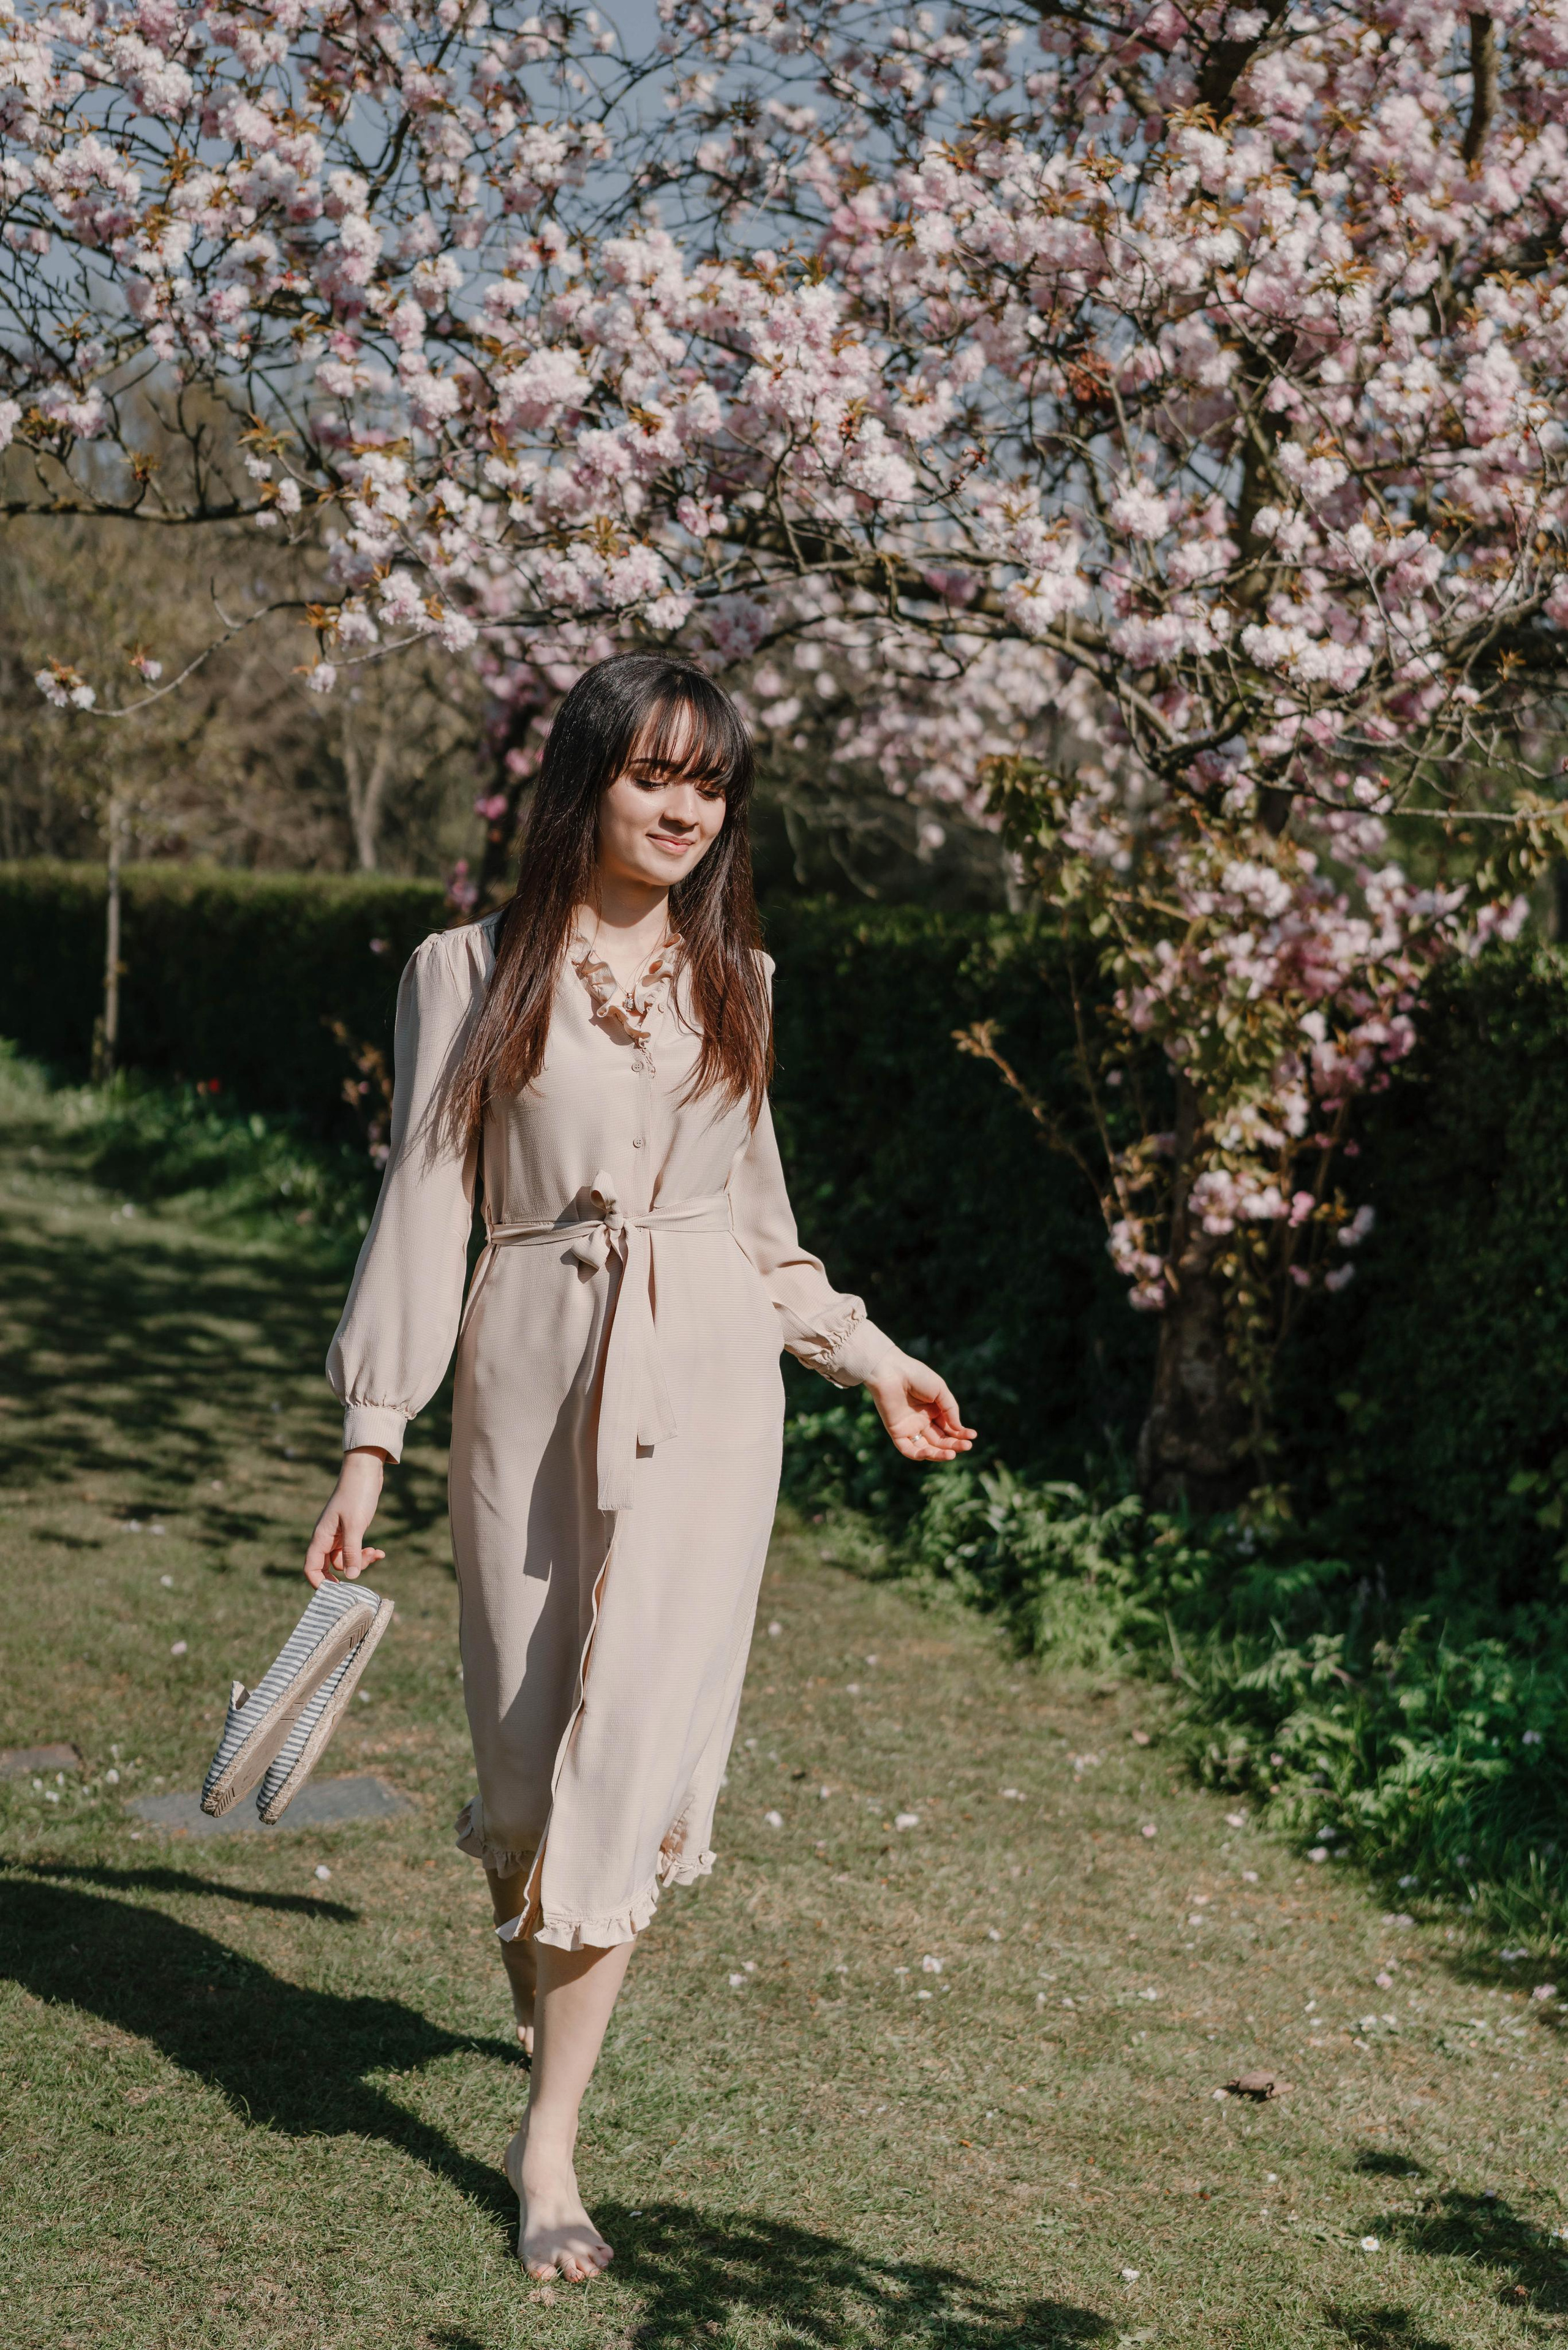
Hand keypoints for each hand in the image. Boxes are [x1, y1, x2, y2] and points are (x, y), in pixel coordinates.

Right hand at [304, 1447, 389, 1585]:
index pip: (311, 1567)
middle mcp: (327, 1538)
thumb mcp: (355, 1525)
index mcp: (321, 1537)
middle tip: (365, 1564)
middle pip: (331, 1566)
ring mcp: (339, 1535)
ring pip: (345, 1559)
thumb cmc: (357, 1494)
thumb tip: (351, 1577)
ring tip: (376, 1552)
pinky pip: (354, 1549)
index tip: (338, 1590)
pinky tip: (380, 1551)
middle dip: (349, 1570)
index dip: (320, 1582)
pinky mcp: (351, 1530)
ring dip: (361, 1560)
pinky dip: (365, 1552)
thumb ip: (352, 1551)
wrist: (366, 1471)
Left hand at [866, 1352, 975, 1463]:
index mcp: (933, 1410)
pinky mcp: (896, 1432)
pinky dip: (919, 1454)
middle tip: (967, 1446)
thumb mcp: (940, 1390)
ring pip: (926, 1448)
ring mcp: (909, 1428)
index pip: (949, 1428)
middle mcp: (922, 1421)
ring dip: (939, 1454)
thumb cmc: (916, 1376)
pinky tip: (931, 1452)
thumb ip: (951, 1410)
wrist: (891, 1370)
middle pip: (940, 1440)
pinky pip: (908, 1449)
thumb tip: (959, 1429)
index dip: (961, 1434)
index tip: (973, 1436)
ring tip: (951, 1455)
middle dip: (954, 1445)